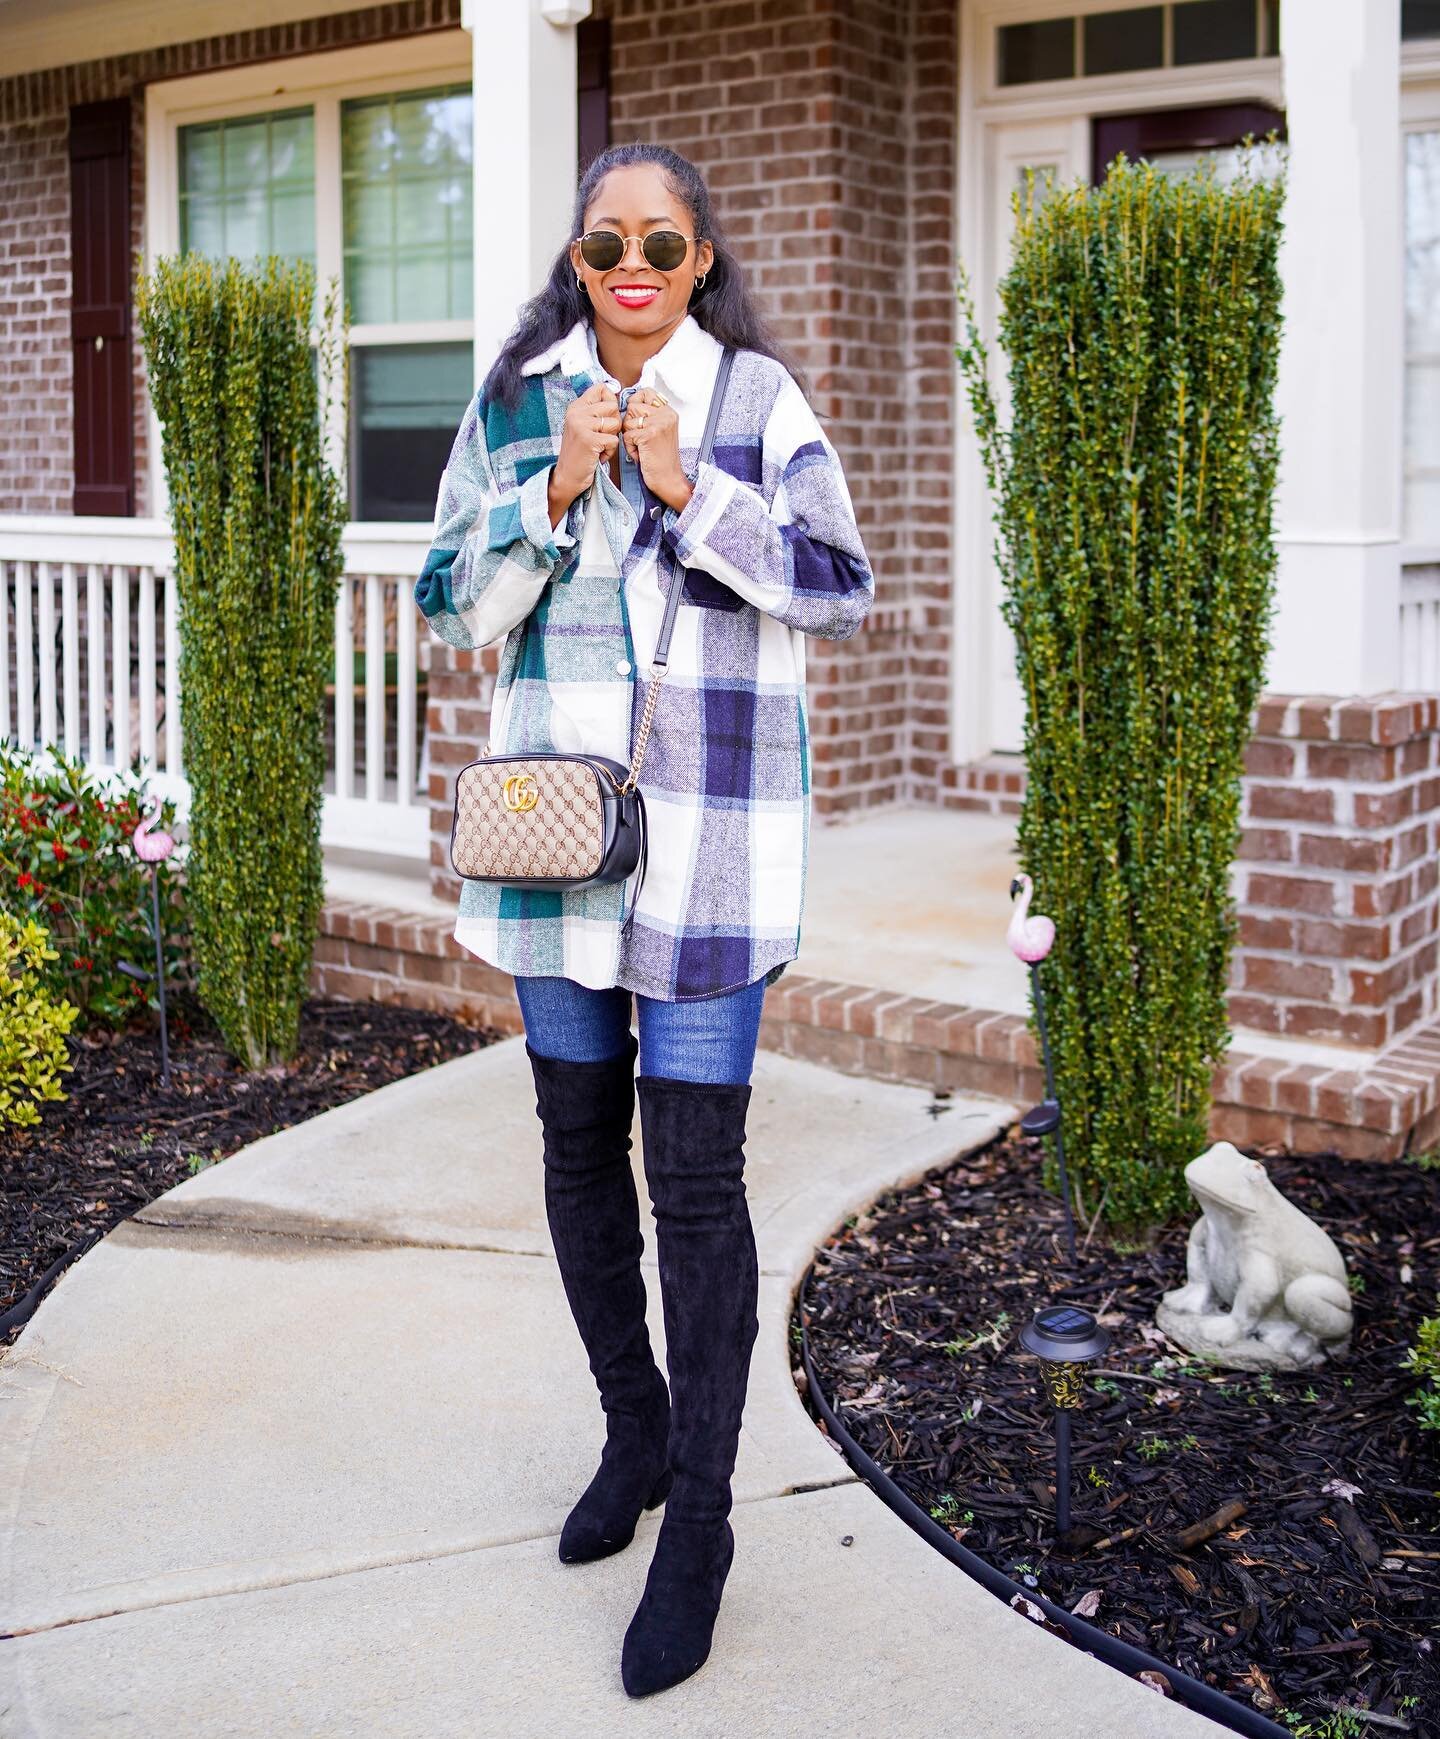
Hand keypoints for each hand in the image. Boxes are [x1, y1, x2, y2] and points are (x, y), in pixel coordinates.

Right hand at [552, 383, 619, 508]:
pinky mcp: (588, 439)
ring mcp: (581, 425)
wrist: (566, 477)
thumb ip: (596, 410)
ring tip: (598, 447)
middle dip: (613, 423)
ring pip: (615, 423)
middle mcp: (576, 412)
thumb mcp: (584, 426)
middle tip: (601, 436)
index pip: (601, 387)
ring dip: (611, 439)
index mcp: (576, 406)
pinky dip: (609, 452)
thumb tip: (616, 391)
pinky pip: (613, 440)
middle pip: (612, 405)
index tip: (606, 417)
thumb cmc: (580, 453)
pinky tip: (597, 456)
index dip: (611, 401)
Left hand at [621, 389, 691, 512]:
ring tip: (641, 447)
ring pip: (628, 420)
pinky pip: (627, 435)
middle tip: (641, 439)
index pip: (646, 392)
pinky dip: (630, 447)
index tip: (638, 419)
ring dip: (629, 436)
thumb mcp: (660, 431)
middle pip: (632, 406)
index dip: (635, 403)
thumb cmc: (661, 459)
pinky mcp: (650, 434)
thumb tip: (629, 403)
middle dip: (630, 423)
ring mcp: (659, 423)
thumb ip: (649, 415)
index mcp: (669, 412)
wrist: (669, 480)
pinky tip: (640, 454)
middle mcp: (666, 414)